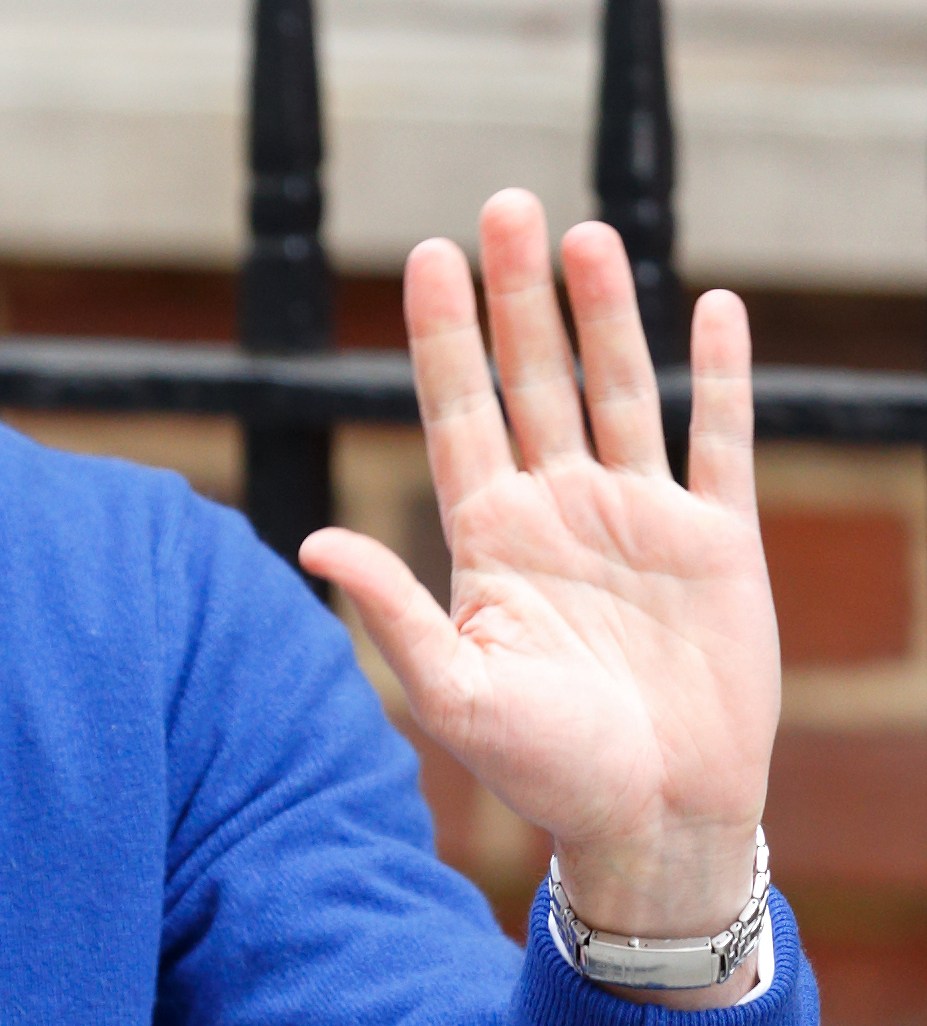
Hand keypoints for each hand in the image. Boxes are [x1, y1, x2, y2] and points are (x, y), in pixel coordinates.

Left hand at [298, 191, 777, 952]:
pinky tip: (708, 307)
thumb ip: (390, 612)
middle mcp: (560, 513)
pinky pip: (717, 439)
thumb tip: (307, 542)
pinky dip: (716, 375)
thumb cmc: (545, 773)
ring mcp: (640, 519)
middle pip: (533, 380)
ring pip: (618, 390)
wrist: (654, 819)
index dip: (444, 338)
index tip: (426, 255)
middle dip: (517, 297)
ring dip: (604, 314)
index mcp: (491, 541)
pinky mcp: (717, 540)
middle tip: (504, 206)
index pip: (458, 414)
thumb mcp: (454, 694)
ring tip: (583, 234)